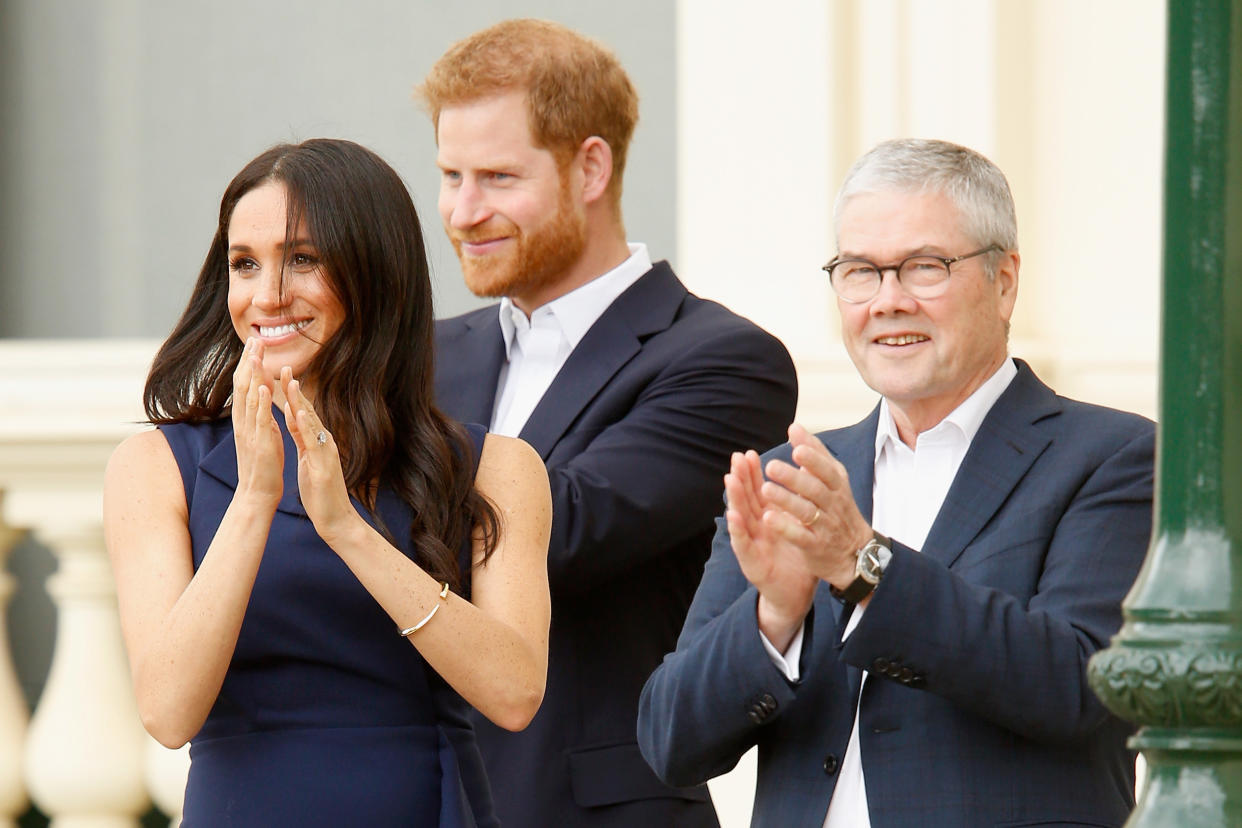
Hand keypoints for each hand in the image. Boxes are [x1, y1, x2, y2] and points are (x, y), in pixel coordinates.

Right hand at [231, 338, 282, 505]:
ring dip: (252, 375)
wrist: (257, 493)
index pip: (245, 386)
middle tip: (254, 339)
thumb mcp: (261, 434)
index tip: (254, 344)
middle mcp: (244, 422)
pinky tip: (264, 386)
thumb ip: (259, 415)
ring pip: (249, 398)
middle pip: (243, 386)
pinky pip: (260, 419)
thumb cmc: (262, 466)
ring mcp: (250, 432)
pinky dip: (261, 402)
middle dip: (249, 362)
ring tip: (256, 355)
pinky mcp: (260, 443)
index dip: (248, 364)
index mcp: (246, 420)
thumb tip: (261, 396)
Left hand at [281, 367, 360, 544]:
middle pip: (307, 411)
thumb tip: (294, 417)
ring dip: (301, 401)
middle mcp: (323, 442)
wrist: (336, 518)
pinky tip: (298, 413)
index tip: (278, 373)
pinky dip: (305, 426)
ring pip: (311, 422)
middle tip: (283, 365)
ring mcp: (325, 452)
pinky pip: (313, 442)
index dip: (290, 393)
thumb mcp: (308, 459)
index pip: (301, 413)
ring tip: (290, 381)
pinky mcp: (323, 465)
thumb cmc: (321, 491)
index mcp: (317, 441)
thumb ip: (303, 438)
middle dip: (294, 389)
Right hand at [725, 449, 818, 650]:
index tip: (749, 454)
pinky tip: (733, 517)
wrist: (795, 594)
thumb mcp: (797, 528)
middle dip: (740, 479)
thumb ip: (795, 506)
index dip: (752, 474)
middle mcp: (755, 529)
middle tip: (736, 458)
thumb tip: (802, 479)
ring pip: (740, 518)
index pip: (757, 492)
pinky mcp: (751, 564)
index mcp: (767, 519)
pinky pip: (743, 545)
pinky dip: (737, 530)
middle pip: (746, 500)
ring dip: (734, 498)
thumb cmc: (795, 560)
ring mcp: (751, 546)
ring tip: (730, 479)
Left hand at [760, 424, 873, 591]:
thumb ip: (814, 453)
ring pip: (806, 512)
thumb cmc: (837, 506)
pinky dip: (785, 528)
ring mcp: (826, 526)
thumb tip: (794, 427)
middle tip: (772, 466)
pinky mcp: (816, 546)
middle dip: (794, 478)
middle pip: (815, 489)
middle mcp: (833, 504)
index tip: (797, 448)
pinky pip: (801, 537)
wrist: (855, 551)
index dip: (814, 460)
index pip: (827, 470)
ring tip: (765, 489)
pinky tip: (768, 518)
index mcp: (837, 485)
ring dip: (786, 500)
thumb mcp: (832, 479)